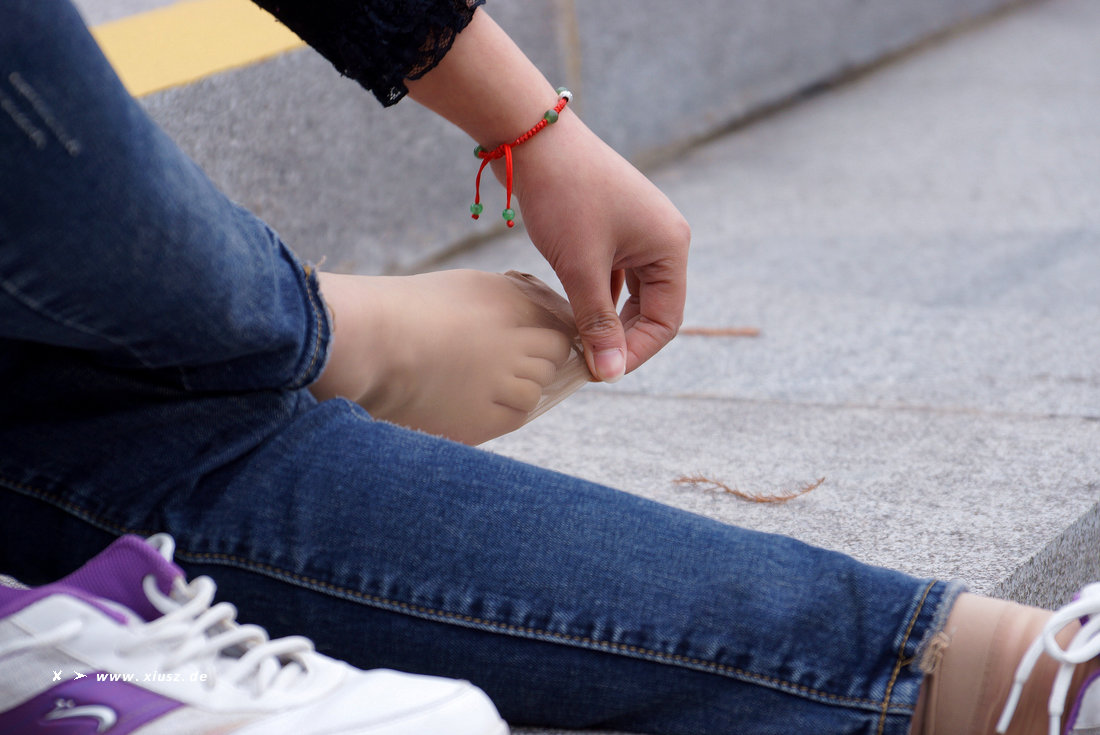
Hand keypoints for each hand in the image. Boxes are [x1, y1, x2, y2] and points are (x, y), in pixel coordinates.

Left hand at [509, 112, 689, 380]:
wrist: (534, 138)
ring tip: (576, 342)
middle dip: (622, 339)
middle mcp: (661, 240)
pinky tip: (572, 314)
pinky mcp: (611, 228)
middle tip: (586, 362)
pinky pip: (613, 276)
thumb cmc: (564, 197)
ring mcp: (637, 233)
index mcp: (669, 247)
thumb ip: (597, 323)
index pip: (667, 320)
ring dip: (607, 320)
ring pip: (630, 295)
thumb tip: (609, 374)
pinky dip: (596, 298)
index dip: (635, 352)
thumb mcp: (581, 267)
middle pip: (652, 309)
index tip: (600, 371)